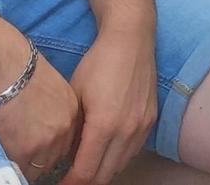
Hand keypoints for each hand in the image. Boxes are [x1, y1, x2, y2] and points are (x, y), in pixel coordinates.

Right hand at [0, 34, 82, 183]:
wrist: (5, 65)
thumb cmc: (21, 68)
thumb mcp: (52, 86)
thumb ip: (54, 109)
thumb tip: (43, 124)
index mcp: (72, 111)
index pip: (67, 141)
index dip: (51, 146)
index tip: (39, 147)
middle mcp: (64, 129)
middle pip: (55, 157)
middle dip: (40, 156)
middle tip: (24, 148)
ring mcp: (47, 142)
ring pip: (38, 166)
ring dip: (27, 162)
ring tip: (13, 147)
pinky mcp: (26, 150)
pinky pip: (21, 169)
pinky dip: (13, 163)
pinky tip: (5, 150)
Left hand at [61, 25, 157, 184]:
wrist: (131, 39)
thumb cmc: (98, 62)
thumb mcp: (74, 94)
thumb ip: (72, 129)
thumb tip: (66, 155)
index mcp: (104, 126)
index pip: (85, 172)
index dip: (70, 184)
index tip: (59, 184)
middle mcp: (126, 131)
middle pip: (104, 176)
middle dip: (85, 181)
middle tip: (70, 178)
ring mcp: (142, 127)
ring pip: (120, 166)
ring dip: (102, 171)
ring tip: (86, 164)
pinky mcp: (150, 121)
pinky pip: (132, 152)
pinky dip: (118, 158)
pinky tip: (106, 149)